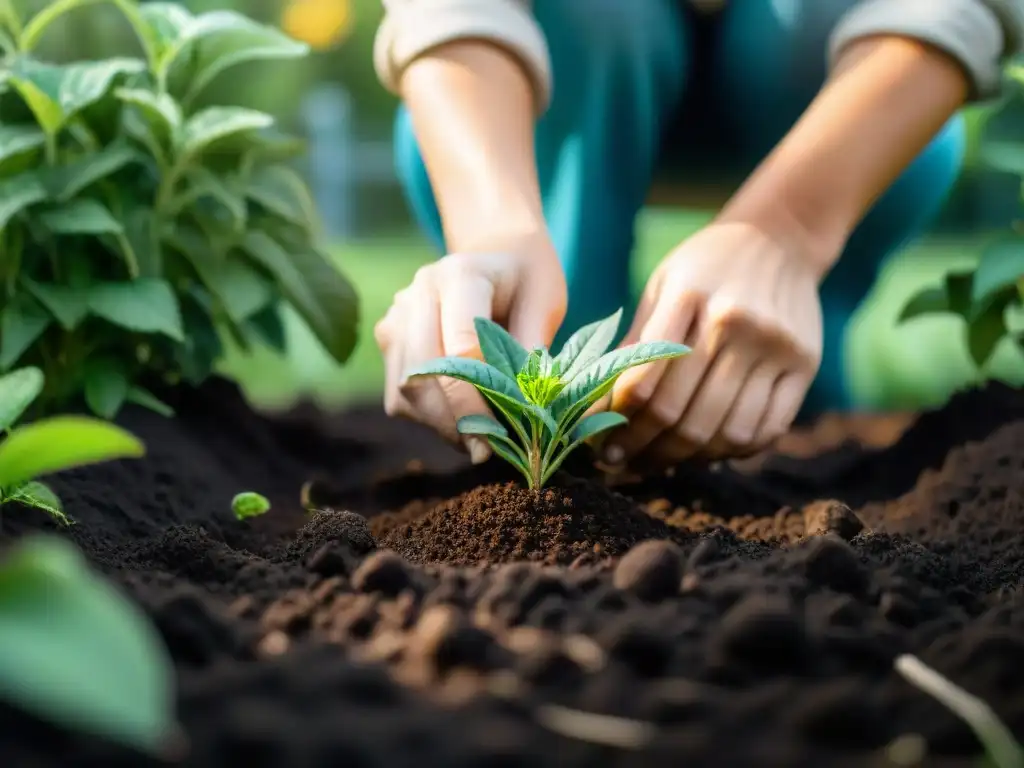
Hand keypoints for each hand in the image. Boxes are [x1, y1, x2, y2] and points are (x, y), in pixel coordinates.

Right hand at [375, 235, 566, 462]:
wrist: (496, 256)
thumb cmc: (527, 282)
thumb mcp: (546, 303)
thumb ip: (533, 348)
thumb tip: (525, 406)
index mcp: (461, 274)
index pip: (462, 347)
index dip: (480, 399)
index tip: (502, 436)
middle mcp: (418, 291)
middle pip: (424, 372)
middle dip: (456, 420)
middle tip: (486, 452)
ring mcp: (397, 315)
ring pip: (405, 390)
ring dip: (441, 426)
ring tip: (477, 442)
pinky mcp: (389, 340)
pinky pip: (398, 395)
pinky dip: (428, 419)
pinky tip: (460, 424)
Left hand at [605, 221, 824, 466]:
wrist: (779, 238)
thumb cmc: (705, 267)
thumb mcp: (662, 287)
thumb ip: (634, 344)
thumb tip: (596, 409)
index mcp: (688, 296)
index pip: (642, 381)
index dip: (615, 423)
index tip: (597, 445)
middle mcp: (735, 322)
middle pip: (681, 414)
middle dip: (643, 450)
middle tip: (621, 464)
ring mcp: (774, 346)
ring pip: (724, 431)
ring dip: (684, 459)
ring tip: (658, 462)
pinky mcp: (804, 365)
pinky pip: (766, 429)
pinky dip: (732, 451)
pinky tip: (707, 452)